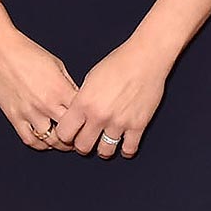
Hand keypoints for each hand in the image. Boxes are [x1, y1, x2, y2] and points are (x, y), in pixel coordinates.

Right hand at [0, 9, 77, 152]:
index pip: (82, 115)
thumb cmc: (27, 52)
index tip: (89, 124)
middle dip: (77, 137)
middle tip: (80, 137)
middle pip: (69, 132)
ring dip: (59, 144)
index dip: (88, 121)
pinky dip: (39, 144)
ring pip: (50, 141)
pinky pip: (29, 139)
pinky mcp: (14, 116)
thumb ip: (68, 85)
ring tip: (64, 142)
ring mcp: (29, 112)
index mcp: (60, 89)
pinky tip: (44, 140)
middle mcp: (46, 104)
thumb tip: (78, 100)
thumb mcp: (57, 64)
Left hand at [56, 36, 171, 158]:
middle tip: (87, 140)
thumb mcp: (90, 79)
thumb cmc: (118, 64)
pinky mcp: (138, 125)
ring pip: (105, 152)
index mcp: (84, 103)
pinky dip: (125, 150)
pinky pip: (129, 149)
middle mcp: (100, 116)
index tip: (71, 134)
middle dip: (82, 145)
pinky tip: (123, 145)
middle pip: (82, 147)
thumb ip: (82, 101)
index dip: (66, 135)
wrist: (145, 59)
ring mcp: (119, 122)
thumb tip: (77, 116)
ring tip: (104, 143)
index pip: (65, 133)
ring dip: (103, 150)